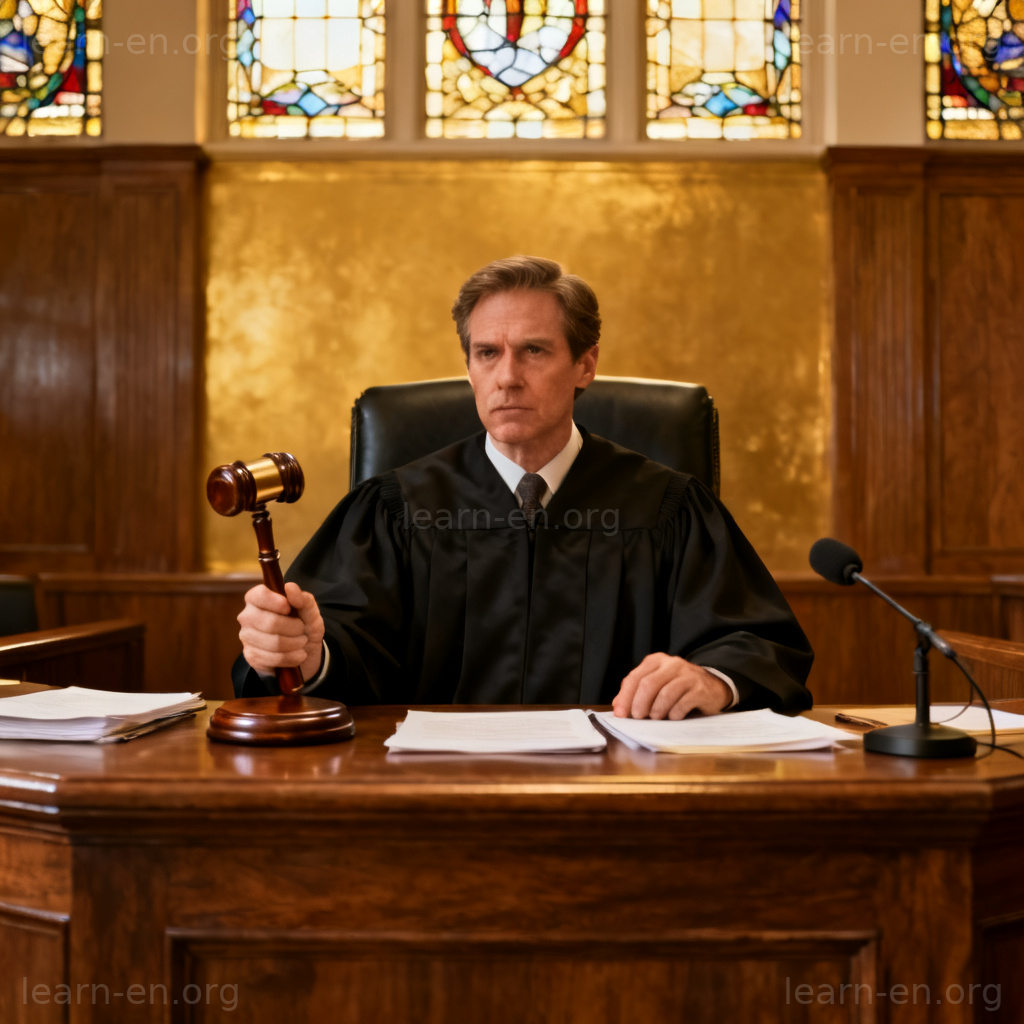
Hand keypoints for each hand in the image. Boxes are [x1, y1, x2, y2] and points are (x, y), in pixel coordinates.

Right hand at [237, 582, 324, 681]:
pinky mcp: (251, 656)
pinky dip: (291, 658)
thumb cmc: (304, 626)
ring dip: (295, 644)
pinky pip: (273, 659)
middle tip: (302, 629)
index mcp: (258, 599)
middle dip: (295, 628)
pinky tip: (297, 655)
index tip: (288, 608)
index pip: (258, 595)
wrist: (304, 653)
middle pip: (270, 622)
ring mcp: (247, 637)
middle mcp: (247, 616)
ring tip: (301, 642)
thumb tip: (289, 587)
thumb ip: (303, 599)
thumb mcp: (310, 612)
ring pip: (273, 642)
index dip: (274, 601)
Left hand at [612, 653, 730, 719]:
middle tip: (638, 717)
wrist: (712, 686)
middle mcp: (672, 664)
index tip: (620, 714)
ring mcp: (688, 675)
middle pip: (648, 684)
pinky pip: (681, 704)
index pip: (635, 678)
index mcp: (656, 661)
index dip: (625, 697)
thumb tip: (618, 706)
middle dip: (639, 704)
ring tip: (656, 718)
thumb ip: (636, 692)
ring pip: (665, 695)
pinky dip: (674, 714)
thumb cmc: (678, 688)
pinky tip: (673, 717)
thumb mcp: (656, 684)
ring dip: (657, 711)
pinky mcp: (700, 689)